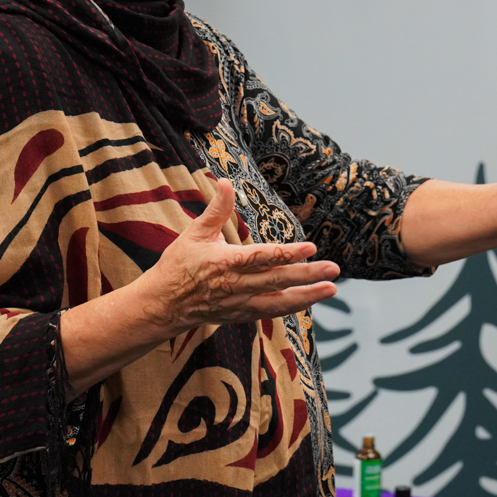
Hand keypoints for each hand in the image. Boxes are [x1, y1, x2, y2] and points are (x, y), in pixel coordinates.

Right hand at [136, 179, 341, 335]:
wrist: (162, 305)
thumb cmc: (178, 265)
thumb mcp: (194, 233)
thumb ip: (216, 209)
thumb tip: (226, 182)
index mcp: (225, 263)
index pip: (261, 258)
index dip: (287, 253)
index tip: (310, 247)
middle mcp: (236, 286)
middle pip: (277, 281)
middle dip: (307, 276)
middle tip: (334, 269)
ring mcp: (240, 303)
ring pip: (279, 302)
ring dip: (307, 296)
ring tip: (331, 289)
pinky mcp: (241, 314)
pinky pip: (271, 312)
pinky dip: (292, 307)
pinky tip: (311, 299)